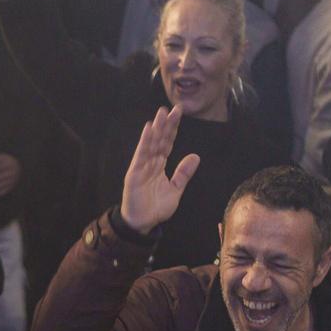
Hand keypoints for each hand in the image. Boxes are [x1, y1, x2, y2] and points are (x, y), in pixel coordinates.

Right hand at [120, 105, 199, 234]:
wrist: (143, 223)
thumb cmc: (156, 208)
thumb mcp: (175, 190)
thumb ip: (183, 173)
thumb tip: (195, 157)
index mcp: (160, 165)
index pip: (168, 143)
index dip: (173, 129)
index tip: (179, 114)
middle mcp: (151, 162)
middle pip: (160, 139)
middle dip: (167, 124)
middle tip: (175, 108)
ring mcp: (142, 166)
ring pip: (151, 143)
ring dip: (157, 128)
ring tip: (162, 112)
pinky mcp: (135, 172)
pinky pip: (141, 154)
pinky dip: (145, 141)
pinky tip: (149, 129)